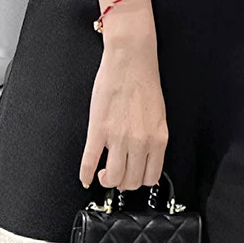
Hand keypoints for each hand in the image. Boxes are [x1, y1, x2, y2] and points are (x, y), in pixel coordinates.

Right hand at [79, 41, 168, 192]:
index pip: (151, 178)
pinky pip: (89, 161)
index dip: (140, 181)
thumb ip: (153, 140)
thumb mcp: (158, 116)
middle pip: (131, 181)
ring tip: (103, 174)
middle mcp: (140, 142)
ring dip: (106, 180)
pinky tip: (85, 177)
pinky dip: (85, 174)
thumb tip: (147, 162)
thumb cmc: (144, 82)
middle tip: (118, 175)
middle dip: (124, 182)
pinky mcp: (98, 130)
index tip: (134, 178)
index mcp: (157, 138)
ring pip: (113, 177)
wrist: (130, 60)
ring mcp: (118, 137)